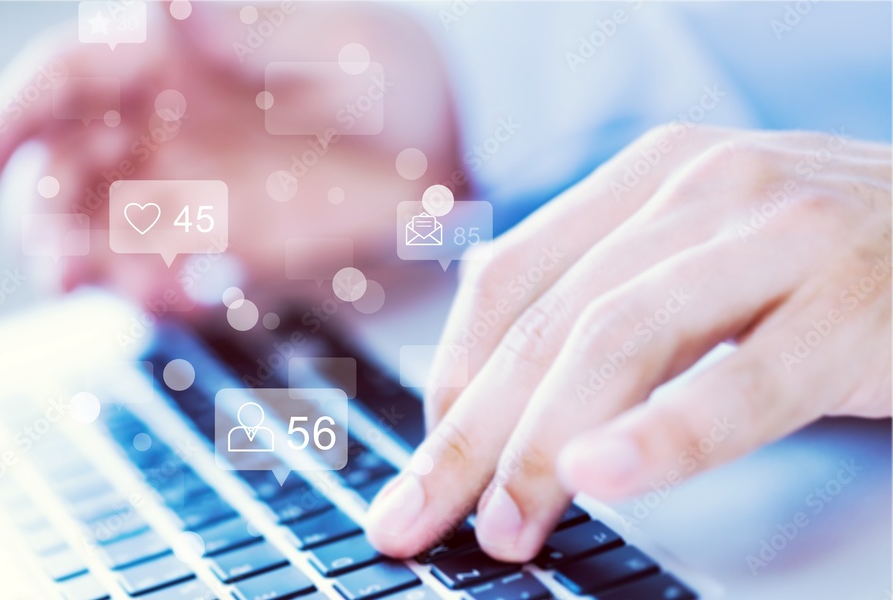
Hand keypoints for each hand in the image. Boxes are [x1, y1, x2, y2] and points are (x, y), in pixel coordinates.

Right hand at [0, 3, 459, 303]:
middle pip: (61, 171)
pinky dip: (161, 295)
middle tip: (63, 264)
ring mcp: (188, 196)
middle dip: (43, 220)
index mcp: (173, 60)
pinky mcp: (220, 252)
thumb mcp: (347, 43)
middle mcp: (163, 128)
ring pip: (99, 235)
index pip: (61, 83)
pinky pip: (165, 280)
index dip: (0, 128)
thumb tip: (169, 11)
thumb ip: (259, 32)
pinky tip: (187, 294)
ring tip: (131, 287)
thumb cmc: (399, 84)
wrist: (445, 166)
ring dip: (92, 269)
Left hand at [365, 125, 890, 561]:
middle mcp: (701, 188)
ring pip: (619, 339)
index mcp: (650, 178)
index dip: (453, 374)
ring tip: (508, 524)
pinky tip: (604, 474)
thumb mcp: (701, 256)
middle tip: (420, 516)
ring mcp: (780, 233)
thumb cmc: (829, 262)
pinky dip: (666, 432)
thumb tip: (498, 392)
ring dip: (543, 444)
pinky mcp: (852, 300)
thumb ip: (610, 303)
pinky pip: (744, 379)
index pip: (510, 277)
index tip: (428, 456)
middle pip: (547, 320)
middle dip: (471, 433)